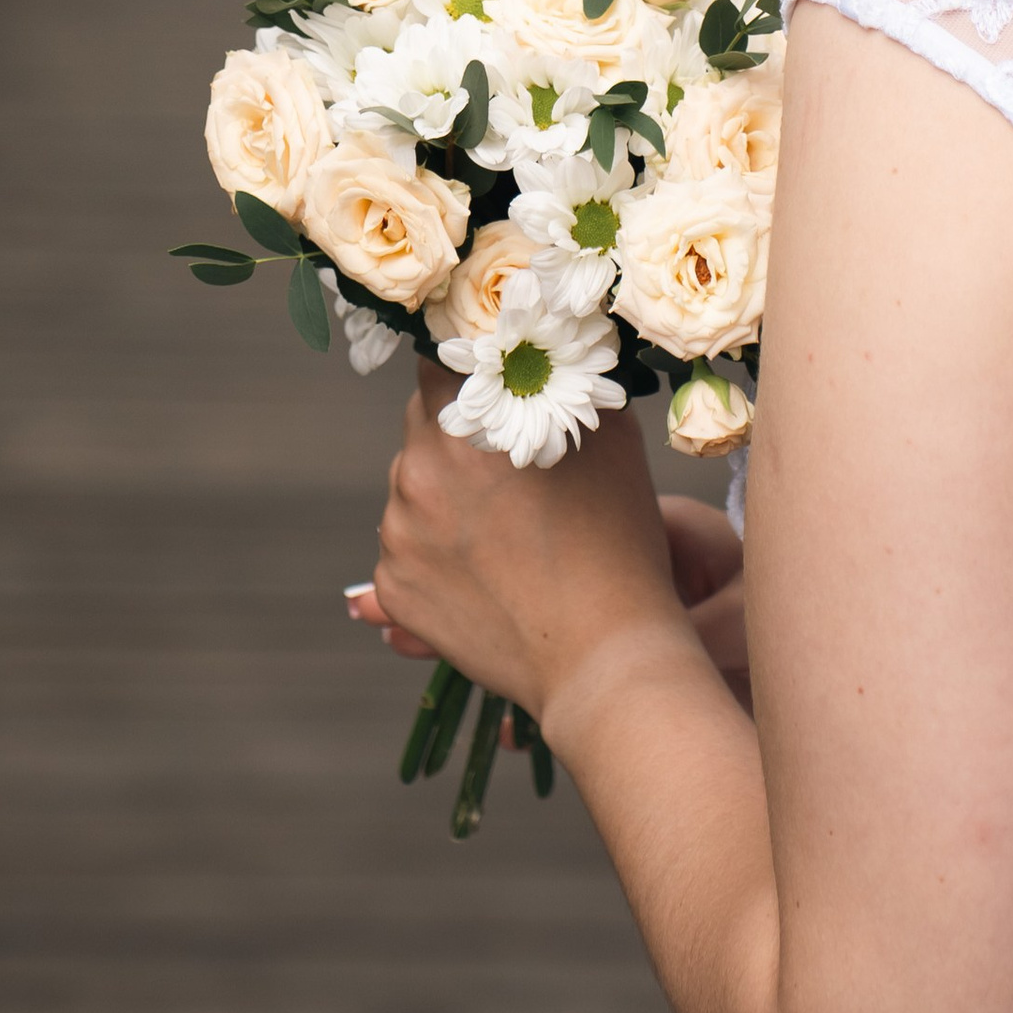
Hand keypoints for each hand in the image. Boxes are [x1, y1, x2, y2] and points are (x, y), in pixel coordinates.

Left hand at [349, 362, 695, 730]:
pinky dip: (438, 558)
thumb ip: (560, 385)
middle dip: (457, 438)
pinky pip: (407, 553)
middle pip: (422, 428)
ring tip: (509, 536)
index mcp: (460, 425)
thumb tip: (542, 356)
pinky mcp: (395, 592)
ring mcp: (398, 537)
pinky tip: (490, 576)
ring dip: (446, 500)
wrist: (603, 656)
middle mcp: (414, 474)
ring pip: (413, 493)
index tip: (488, 388)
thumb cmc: (617, 541)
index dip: (464, 372)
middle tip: (509, 472)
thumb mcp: (608, 437)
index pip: (435, 364)